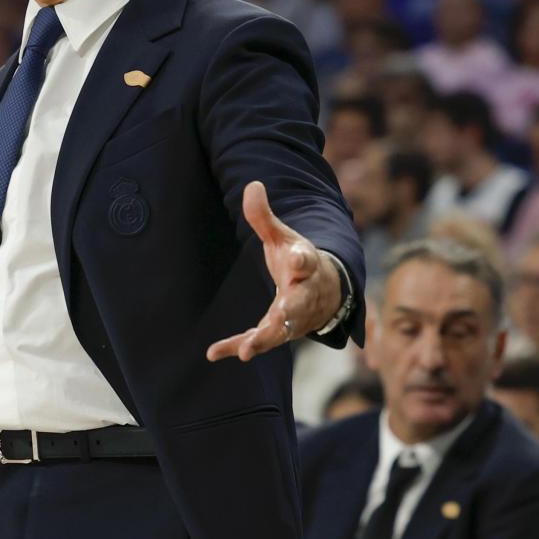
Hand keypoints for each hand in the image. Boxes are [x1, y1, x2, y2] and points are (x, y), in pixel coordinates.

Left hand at [206, 181, 343, 362]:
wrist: (325, 292)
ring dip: (263, 341)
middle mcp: (302, 295)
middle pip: (298, 305)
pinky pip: (257, 341)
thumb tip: (251, 185)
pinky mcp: (278, 332)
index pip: (306, 262)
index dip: (301, 260)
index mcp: (305, 266)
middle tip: (280, 319)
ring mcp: (293, 318)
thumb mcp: (283, 237)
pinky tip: (213, 353)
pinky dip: (236, 347)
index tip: (297, 260)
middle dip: (289, 313)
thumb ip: (264, 217)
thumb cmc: (298, 260)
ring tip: (246, 351)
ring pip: (280, 332)